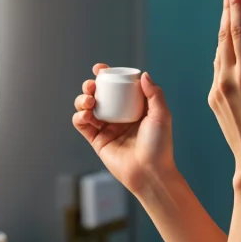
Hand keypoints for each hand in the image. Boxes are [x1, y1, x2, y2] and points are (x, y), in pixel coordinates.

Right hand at [72, 64, 175, 194]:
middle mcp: (118, 116)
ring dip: (82, 100)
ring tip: (89, 102)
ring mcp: (106, 128)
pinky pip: (82, 125)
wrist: (150, 172)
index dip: (106, 76)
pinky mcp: (97, 141)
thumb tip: (143, 74)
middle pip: (98, 95)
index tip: (100, 69)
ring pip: (86, 108)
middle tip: (92, 86)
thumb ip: (154, 93)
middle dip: (90, 86)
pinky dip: (79, 117)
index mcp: (133, 108)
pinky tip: (85, 115)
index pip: (117, 87)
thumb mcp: (161, 115)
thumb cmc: (159, 145)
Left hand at [209, 0, 240, 187]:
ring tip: (233, 8)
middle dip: (228, 9)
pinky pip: (218, 66)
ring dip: (225, 28)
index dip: (236, 6)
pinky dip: (225, 49)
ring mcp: (218, 90)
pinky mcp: (215, 99)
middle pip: (224, 36)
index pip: (239, 33)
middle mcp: (227, 80)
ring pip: (219, 50)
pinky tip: (234, 43)